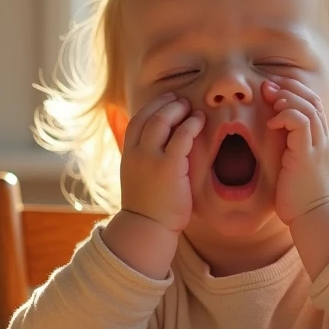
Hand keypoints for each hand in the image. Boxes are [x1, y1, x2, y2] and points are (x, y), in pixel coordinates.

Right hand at [120, 92, 205, 232]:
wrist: (147, 228)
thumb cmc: (149, 207)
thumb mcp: (140, 178)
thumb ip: (146, 160)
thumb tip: (162, 147)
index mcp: (128, 154)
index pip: (137, 120)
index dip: (153, 106)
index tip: (167, 101)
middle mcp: (136, 153)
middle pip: (150, 116)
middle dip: (167, 104)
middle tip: (182, 101)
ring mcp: (151, 158)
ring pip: (163, 121)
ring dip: (178, 110)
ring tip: (191, 108)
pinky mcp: (169, 166)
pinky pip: (181, 137)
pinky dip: (191, 124)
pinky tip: (200, 120)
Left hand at [264, 79, 328, 225]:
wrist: (314, 217)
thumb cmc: (301, 197)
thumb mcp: (295, 167)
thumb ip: (289, 150)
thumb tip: (273, 138)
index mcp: (320, 140)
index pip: (313, 103)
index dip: (294, 91)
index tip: (273, 90)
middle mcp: (322, 139)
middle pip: (312, 99)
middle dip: (289, 87)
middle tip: (268, 86)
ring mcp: (317, 146)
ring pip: (308, 107)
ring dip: (286, 98)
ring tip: (270, 100)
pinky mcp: (307, 155)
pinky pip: (300, 123)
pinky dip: (285, 115)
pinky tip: (271, 122)